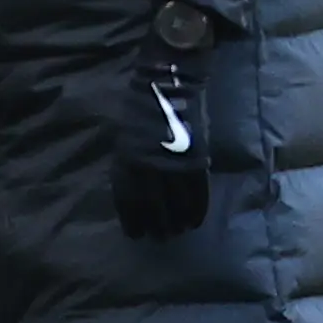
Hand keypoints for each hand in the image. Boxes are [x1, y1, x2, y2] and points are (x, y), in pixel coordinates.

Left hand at [112, 32, 211, 239]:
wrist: (168, 84)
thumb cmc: (141, 105)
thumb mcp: (126, 134)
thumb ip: (130, 158)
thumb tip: (133, 182)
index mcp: (127, 157)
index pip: (127, 196)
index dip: (131, 217)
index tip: (135, 234)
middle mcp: (147, 163)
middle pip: (151, 202)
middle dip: (155, 222)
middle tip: (159, 238)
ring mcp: (173, 161)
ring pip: (175, 200)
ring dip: (176, 220)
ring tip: (177, 233)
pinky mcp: (195, 158)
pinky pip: (196, 189)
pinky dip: (196, 207)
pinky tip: (194, 221)